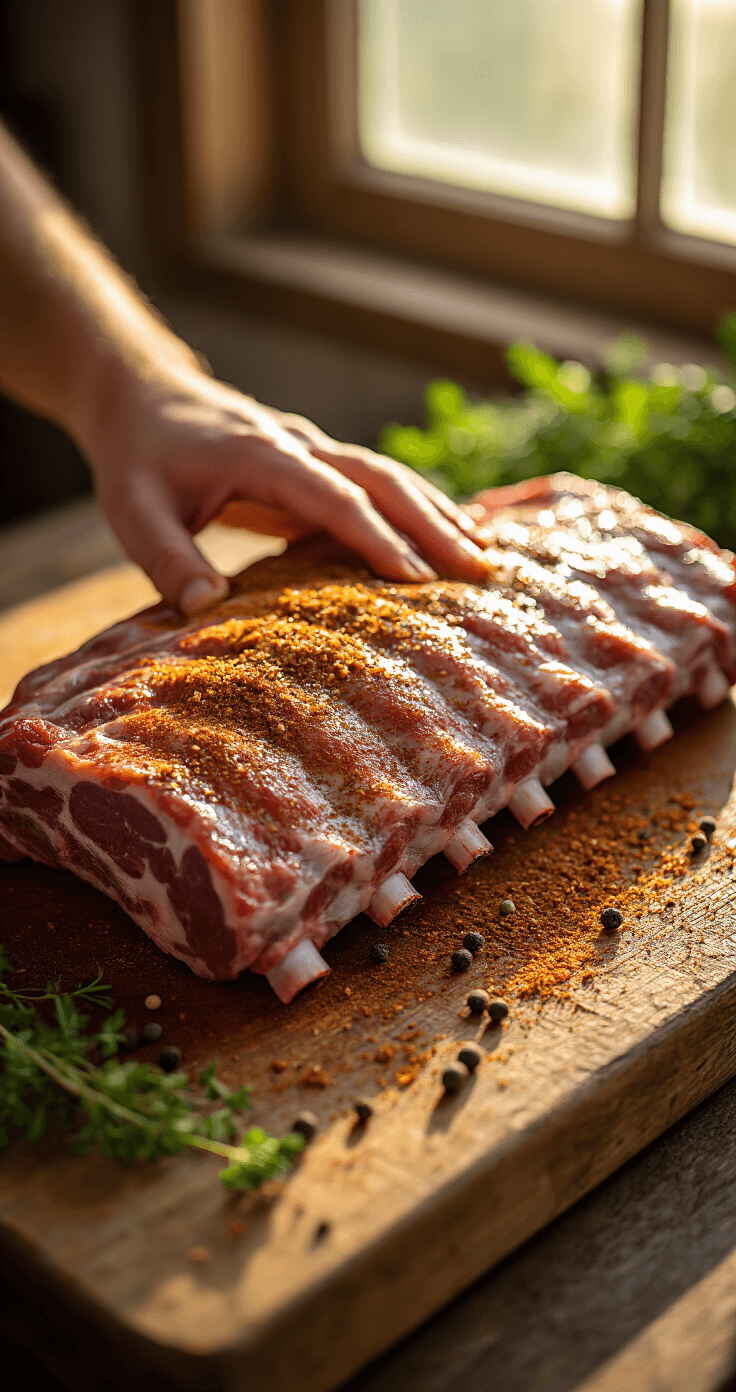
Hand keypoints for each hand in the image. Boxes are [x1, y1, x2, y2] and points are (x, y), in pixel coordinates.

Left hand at [91, 364, 489, 614]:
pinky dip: (419, 506)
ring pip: (389, 475)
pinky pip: (377, 483)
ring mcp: (313, 449)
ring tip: (484, 556)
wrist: (142, 396)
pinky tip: (453, 532)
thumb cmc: (137, 458)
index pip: (332, 497)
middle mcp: (299, 445)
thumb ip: (168, 558)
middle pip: (382, 479)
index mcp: (261, 455)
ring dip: (438, 512)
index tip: (417, 578)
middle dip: (434, 524)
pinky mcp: (316, 463)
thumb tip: (208, 609)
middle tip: (480, 570)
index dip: (376, 536)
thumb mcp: (132, 510)